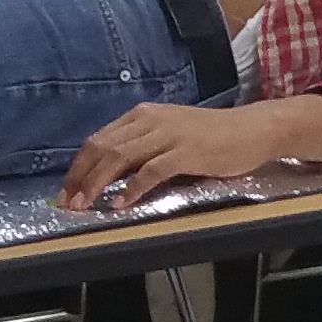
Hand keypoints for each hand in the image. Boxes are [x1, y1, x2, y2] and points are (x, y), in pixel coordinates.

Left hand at [56, 96, 321, 213]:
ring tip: (85, 206)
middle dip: (80, 178)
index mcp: (142, 115)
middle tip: (68, 203)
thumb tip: (108, 174)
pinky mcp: (187, 151)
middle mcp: (151, 120)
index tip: (67, 191)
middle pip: (102, 148)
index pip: (98, 140)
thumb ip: (141, 147)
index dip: (77, 167)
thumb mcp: (170, 134)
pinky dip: (132, 189)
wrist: (254, 129)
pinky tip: (121, 205)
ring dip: (97, 184)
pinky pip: (151, 171)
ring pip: (120, 157)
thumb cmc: (213, 136)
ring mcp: (169, 135)